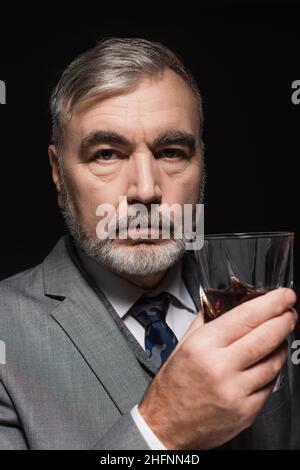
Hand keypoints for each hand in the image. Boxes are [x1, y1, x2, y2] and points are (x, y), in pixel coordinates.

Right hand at [138, 288, 297, 449]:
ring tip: (279, 336)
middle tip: (290, 312)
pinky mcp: (246, 411)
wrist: (167, 424)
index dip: (271, 303)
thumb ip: (207, 319)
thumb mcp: (184, 343)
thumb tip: (227, 300)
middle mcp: (220, 368)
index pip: (245, 317)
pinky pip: (271, 385)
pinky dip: (273, 370)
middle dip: (285, 320)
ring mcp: (235, 391)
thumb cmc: (173, 385)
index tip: (284, 296)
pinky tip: (267, 362)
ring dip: (282, 345)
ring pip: (274, 362)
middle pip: (266, 337)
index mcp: (203, 346)